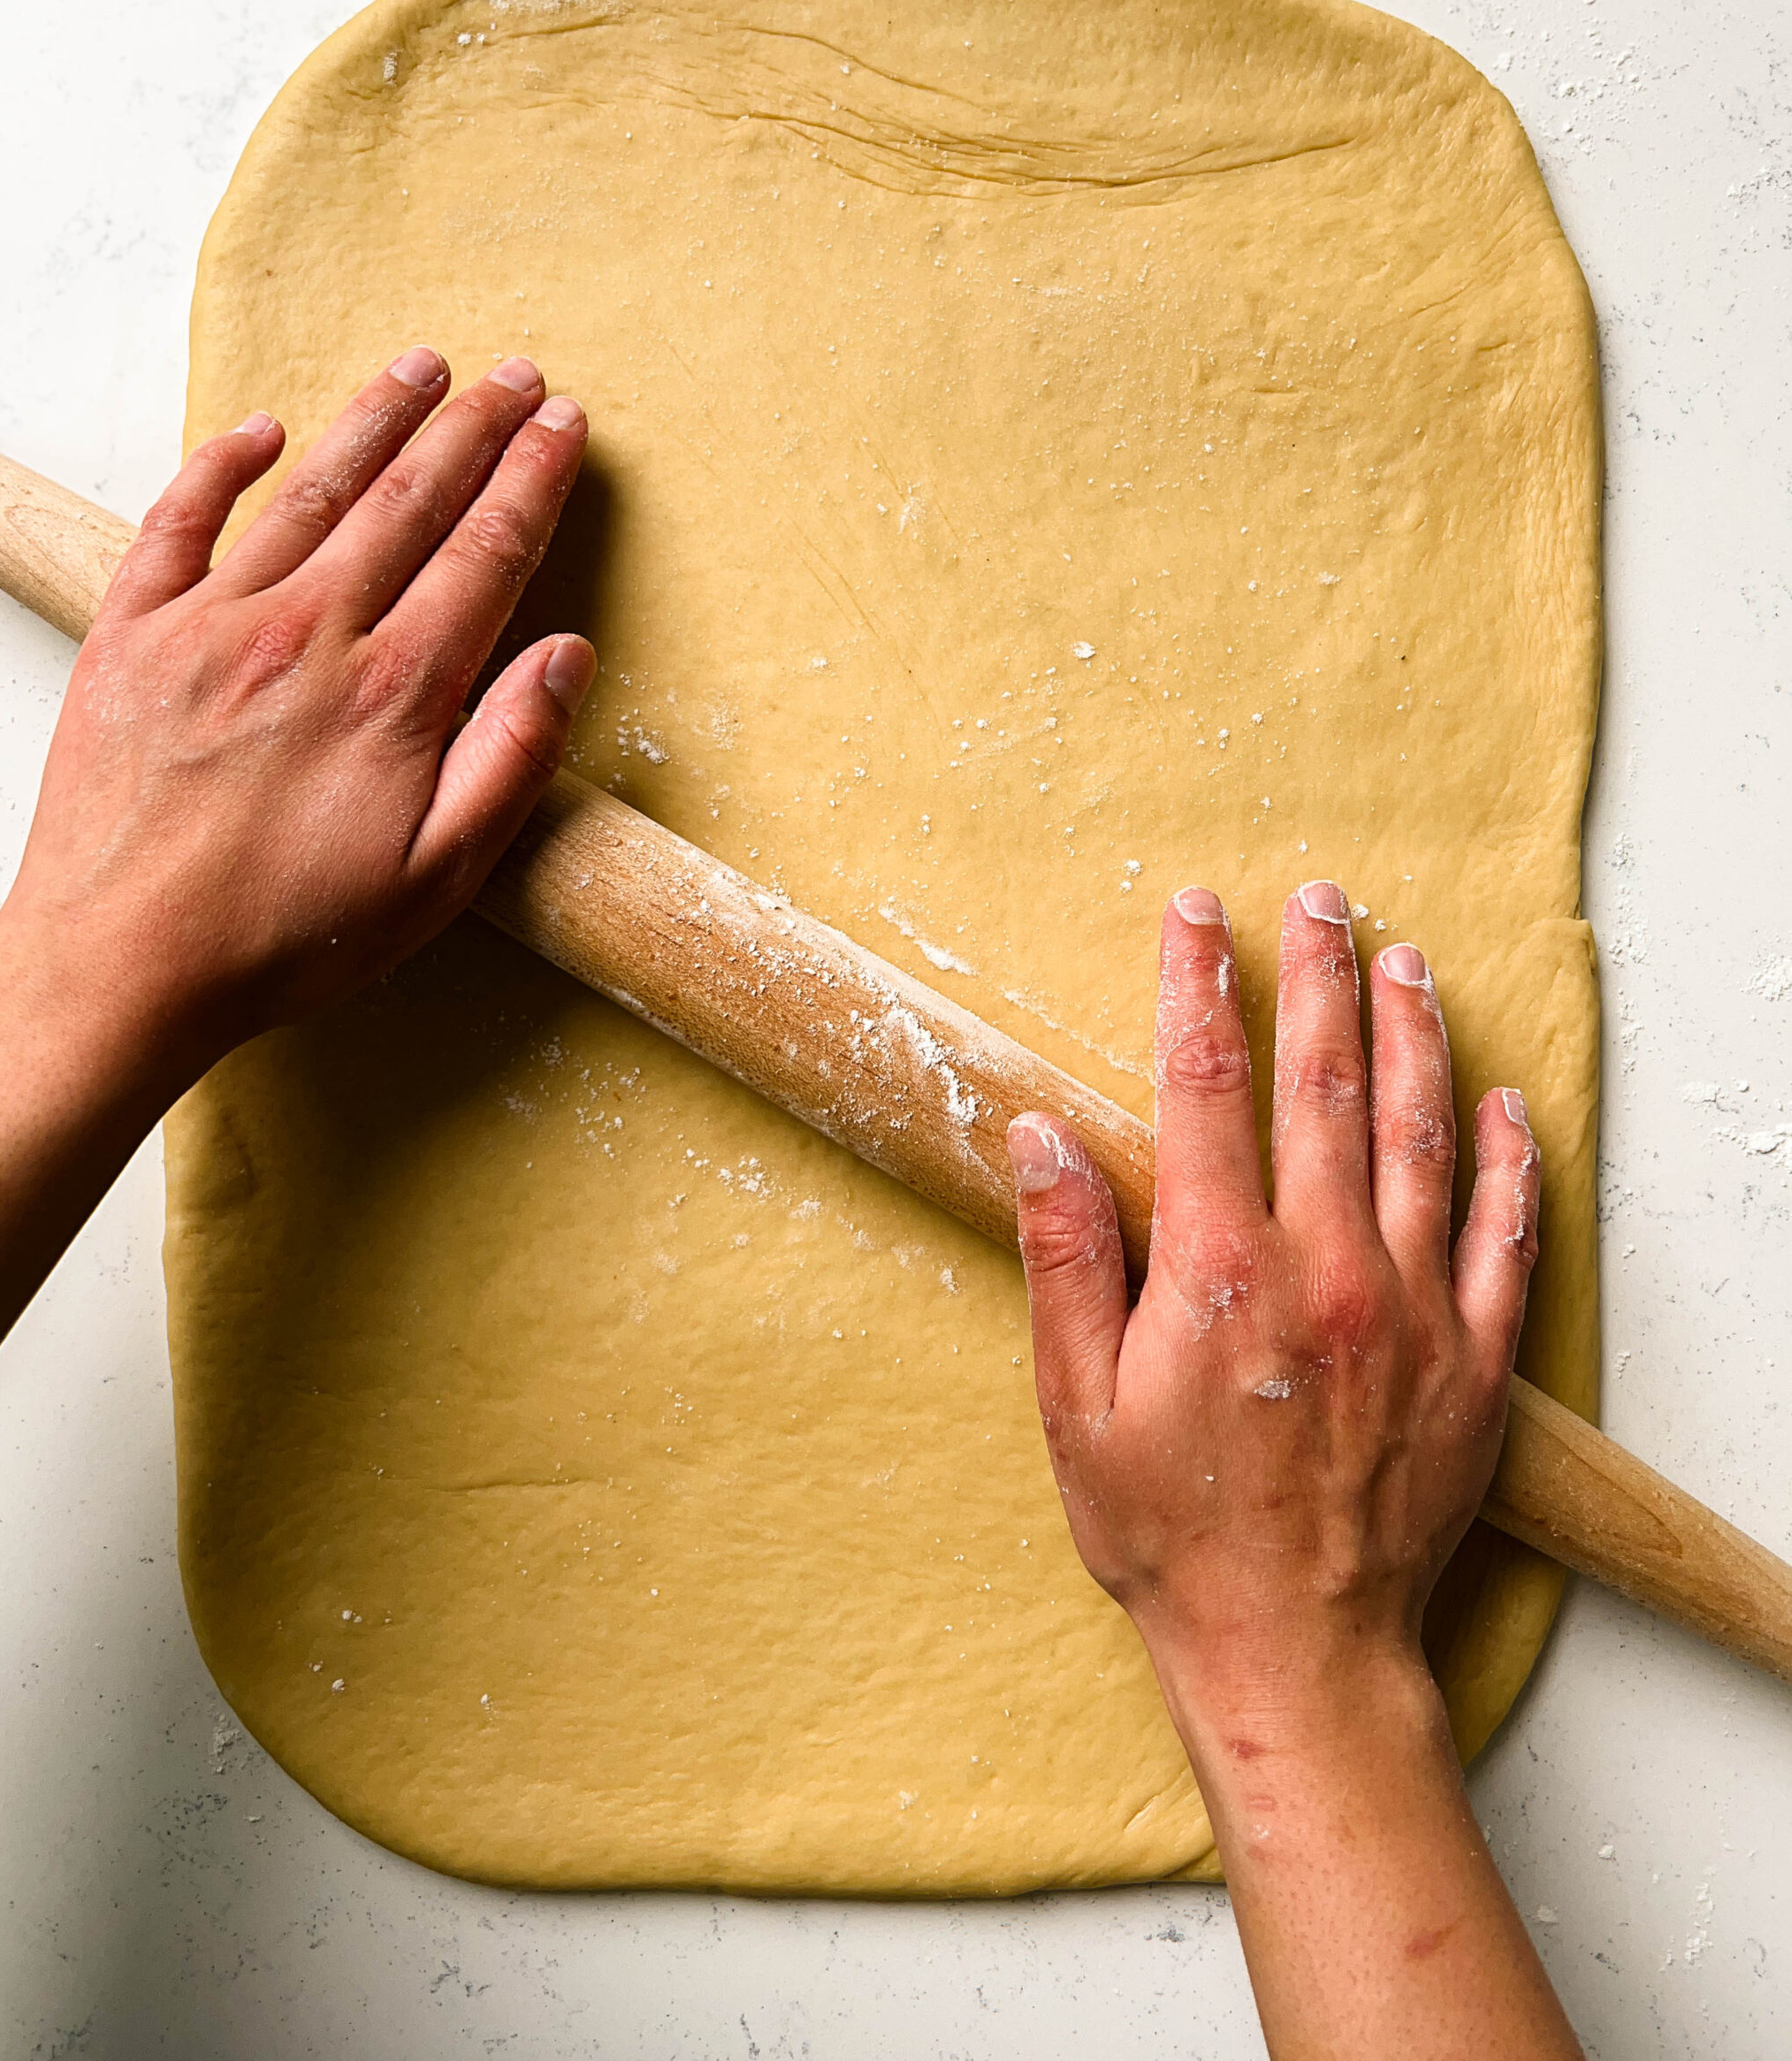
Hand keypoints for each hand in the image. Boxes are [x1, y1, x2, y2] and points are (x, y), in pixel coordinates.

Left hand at [0, 348, 594, 1340]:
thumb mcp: (438, 879)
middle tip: (516, 375)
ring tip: (422, 368)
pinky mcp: (132, 634)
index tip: (563, 429)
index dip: (532, 482)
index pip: (485, 554)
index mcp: (394, 694)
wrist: (121, 967)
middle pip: (409, 500)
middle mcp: (308, 635)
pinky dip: (222, 465)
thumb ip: (510, 759)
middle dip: (474, 428)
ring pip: (310, 491)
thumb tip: (566, 657)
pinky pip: (180, 519)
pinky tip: (261, 429)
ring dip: (374, 420)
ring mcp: (212, 624)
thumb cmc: (287, 937)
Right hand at [1007, 883, 1579, 2059]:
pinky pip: (1503, 1232)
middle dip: (1317, 976)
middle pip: (1325, 1084)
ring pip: (1420, 1135)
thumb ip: (1066, 1257)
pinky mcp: (1473, 1360)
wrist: (1296, 1653)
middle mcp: (1328, 1266)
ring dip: (1411, 1036)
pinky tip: (1504, 1100)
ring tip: (1405, 960)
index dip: (1199, 986)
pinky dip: (1508, 1158)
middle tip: (1319, 898)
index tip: (1196, 913)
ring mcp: (1413, 1308)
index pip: (1208, 1087)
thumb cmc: (1171, 1535)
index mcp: (1221, 1269)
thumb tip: (1041, 1135)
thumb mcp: (1076, 1403)